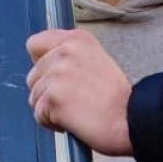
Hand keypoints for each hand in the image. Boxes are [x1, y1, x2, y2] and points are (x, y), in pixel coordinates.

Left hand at [26, 29, 131, 155]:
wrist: (130, 117)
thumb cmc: (117, 97)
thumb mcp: (95, 60)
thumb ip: (70, 57)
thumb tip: (46, 64)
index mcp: (77, 39)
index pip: (35, 43)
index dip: (41, 63)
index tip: (56, 75)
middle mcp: (65, 51)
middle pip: (32, 76)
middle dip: (47, 91)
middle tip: (75, 97)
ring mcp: (57, 73)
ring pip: (34, 97)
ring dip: (50, 108)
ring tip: (77, 108)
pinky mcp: (52, 96)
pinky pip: (38, 114)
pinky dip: (52, 122)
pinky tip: (75, 119)